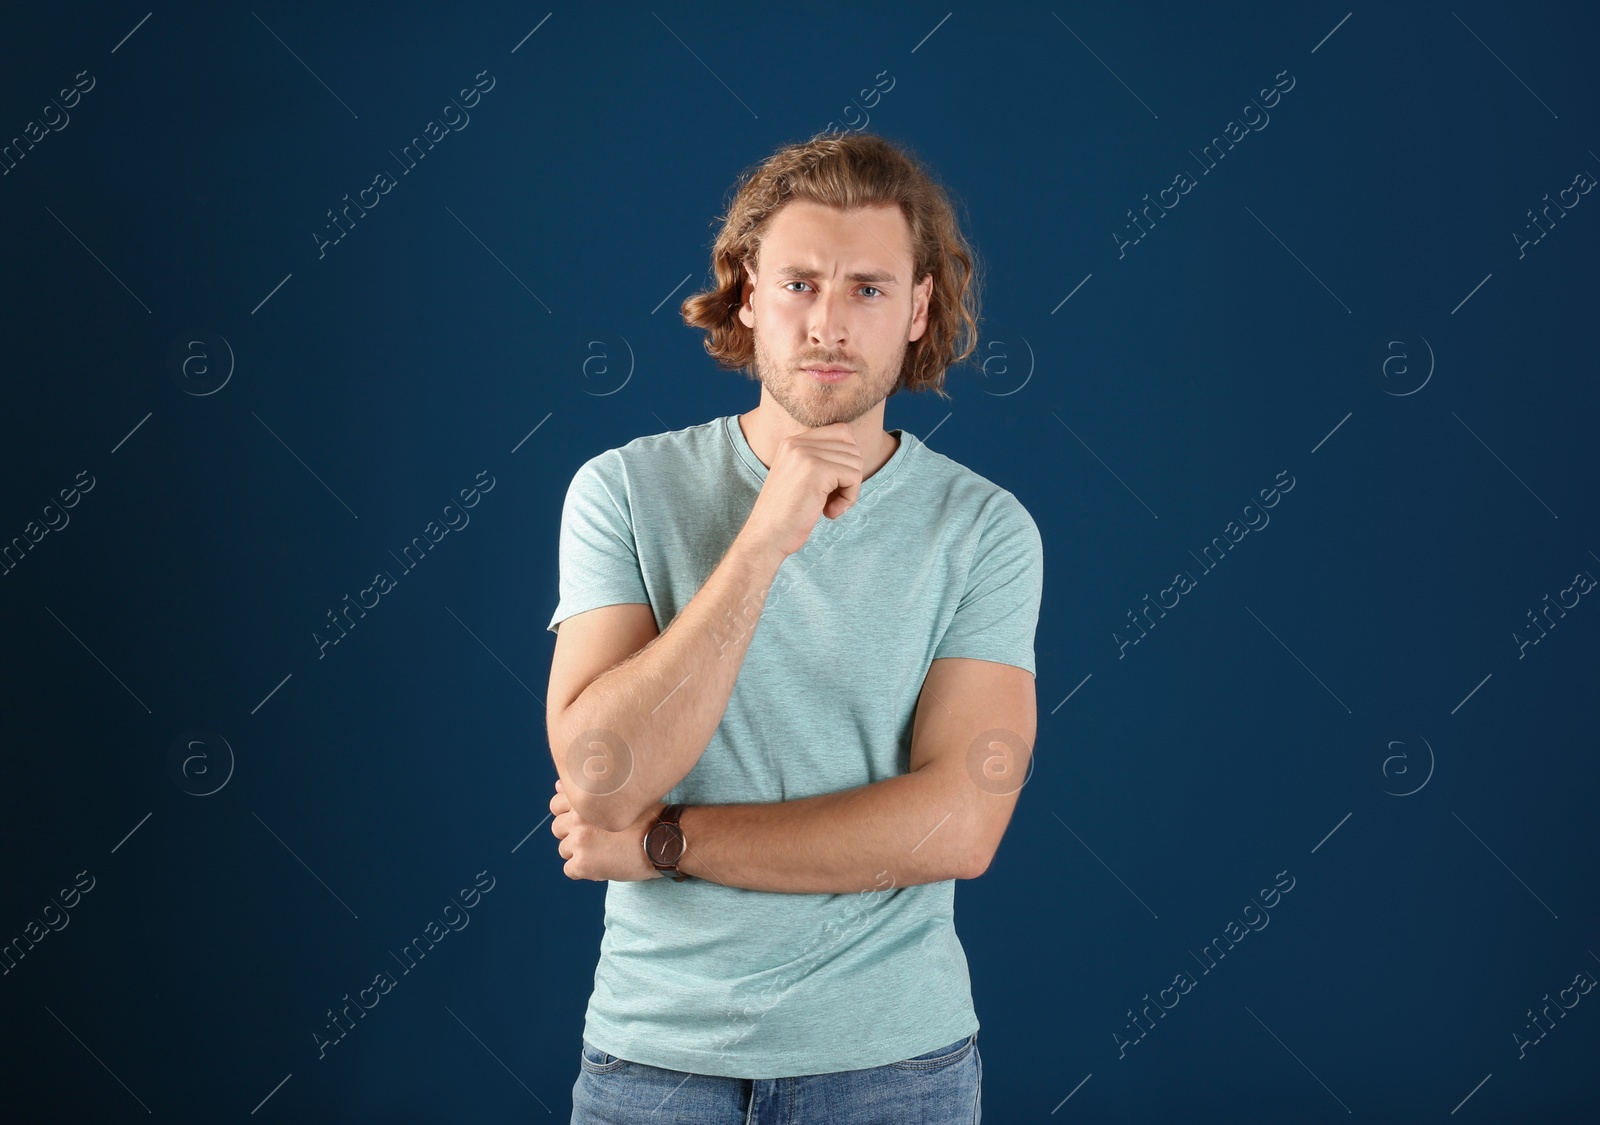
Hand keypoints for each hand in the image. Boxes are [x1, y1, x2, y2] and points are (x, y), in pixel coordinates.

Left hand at [550, 779, 665, 881]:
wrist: (665, 842)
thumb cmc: (648, 819)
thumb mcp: (621, 797)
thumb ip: (589, 794)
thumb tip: (558, 786)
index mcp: (585, 801)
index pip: (556, 805)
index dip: (569, 814)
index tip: (585, 821)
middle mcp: (578, 819)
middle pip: (557, 828)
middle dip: (573, 834)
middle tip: (597, 839)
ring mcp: (579, 842)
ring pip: (564, 850)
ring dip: (579, 853)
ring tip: (604, 852)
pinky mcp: (582, 865)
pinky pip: (570, 870)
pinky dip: (584, 871)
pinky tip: (604, 866)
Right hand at [741, 422, 862, 558]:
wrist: (766, 537)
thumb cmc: (787, 516)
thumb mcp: (801, 480)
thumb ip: (821, 462)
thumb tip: (857, 455)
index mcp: (792, 442)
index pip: (842, 432)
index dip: (847, 460)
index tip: (832, 485)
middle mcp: (797, 443)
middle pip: (852, 447)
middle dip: (850, 477)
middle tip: (831, 500)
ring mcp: (805, 454)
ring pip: (855, 462)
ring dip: (850, 490)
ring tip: (829, 507)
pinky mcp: (816, 470)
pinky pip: (854, 477)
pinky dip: (849, 498)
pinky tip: (830, 512)